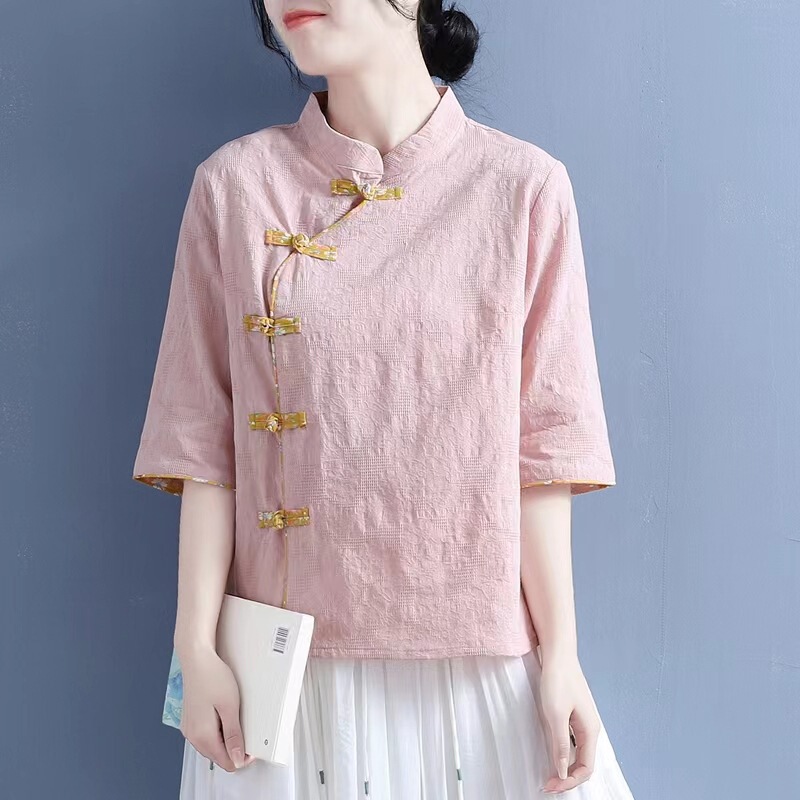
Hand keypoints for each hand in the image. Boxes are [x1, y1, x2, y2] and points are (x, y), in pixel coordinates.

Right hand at [177, 643, 256, 771]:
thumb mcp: (230, 707)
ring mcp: (189, 728)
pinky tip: (223, 716)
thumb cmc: (213, 677)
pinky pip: (205, 735)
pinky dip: (217, 731)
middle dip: (234, 749)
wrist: (197, 658)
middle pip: (218, 756)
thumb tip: (237, 760)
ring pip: (211, 746)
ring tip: (235, 719)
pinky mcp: (190, 720)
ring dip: (225, 740)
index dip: (242, 758)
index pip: (226, 763)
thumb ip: (233, 736)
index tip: (253, 746)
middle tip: (246, 729)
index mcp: (202, 736)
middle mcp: (192, 736)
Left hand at [537, 652, 599, 792]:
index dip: (570, 781)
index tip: (551, 786)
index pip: (586, 768)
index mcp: (590, 730)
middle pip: (584, 764)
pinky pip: (572, 742)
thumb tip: (563, 771)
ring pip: (578, 754)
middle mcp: (590, 728)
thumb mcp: (556, 715)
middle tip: (547, 785)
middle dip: (567, 778)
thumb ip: (560, 744)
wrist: (558, 654)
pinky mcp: (573, 715)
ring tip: (549, 774)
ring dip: (566, 767)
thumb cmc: (558, 680)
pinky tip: (553, 755)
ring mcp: (582, 721)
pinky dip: (564, 753)